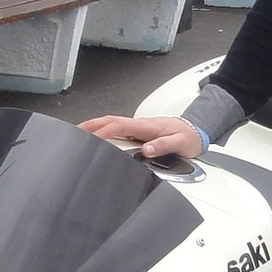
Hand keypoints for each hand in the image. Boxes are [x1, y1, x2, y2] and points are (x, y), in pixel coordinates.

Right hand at [78, 113, 204, 159]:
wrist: (196, 130)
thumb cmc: (188, 137)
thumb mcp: (180, 142)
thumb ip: (164, 145)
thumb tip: (147, 150)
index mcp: (147, 126)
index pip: (120, 126)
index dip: (104, 131)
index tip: (92, 139)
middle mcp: (140, 124)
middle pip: (110, 121)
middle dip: (91, 125)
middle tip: (74, 132)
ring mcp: (138, 127)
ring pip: (112, 123)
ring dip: (95, 126)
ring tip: (79, 134)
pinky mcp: (138, 131)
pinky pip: (117, 129)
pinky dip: (103, 130)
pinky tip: (97, 137)